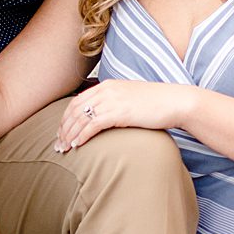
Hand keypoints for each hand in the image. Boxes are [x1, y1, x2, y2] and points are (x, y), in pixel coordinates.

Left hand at [55, 79, 195, 152]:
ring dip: (69, 134)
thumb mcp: (131, 99)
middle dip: (63, 128)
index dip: (66, 118)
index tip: (61, 132)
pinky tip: (77, 145)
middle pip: (75, 110)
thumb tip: (105, 118)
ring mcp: (112, 100)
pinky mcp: (119, 112)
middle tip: (58, 144)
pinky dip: (82, 135)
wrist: (175, 102)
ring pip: (81, 118)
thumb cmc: (157, 103)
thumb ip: (116, 104)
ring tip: (64, 148)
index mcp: (108, 85)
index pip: (77, 101)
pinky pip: (93, 124)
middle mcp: (106, 90)